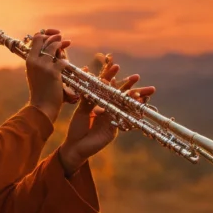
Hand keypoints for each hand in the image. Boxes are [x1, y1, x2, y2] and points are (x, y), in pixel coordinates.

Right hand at [24, 28, 71, 123]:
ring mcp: (43, 66)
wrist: (41, 106)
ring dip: (62, 44)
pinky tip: (67, 66)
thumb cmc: (40, 92)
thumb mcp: (36, 74)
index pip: (35, 39)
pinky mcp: (53, 72)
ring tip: (67, 43)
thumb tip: (54, 51)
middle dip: (54, 36)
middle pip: (44, 39)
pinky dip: (67, 62)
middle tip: (62, 37)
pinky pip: (63, 61)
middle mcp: (34, 61)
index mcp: (29, 60)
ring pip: (54, 46)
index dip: (45, 34)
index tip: (52, 35)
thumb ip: (41, 62)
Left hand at [59, 55, 154, 173]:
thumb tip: (89, 76)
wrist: (74, 146)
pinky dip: (125, 112)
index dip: (111, 77)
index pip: (107, 87)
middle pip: (121, 95)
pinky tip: (131, 107)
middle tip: (137, 77)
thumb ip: (88, 96)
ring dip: (131, 99)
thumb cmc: (77, 128)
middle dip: (130, 87)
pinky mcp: (114, 130)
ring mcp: (113, 119)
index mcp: (101, 103)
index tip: (116, 66)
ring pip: (124, 107)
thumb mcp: (82, 109)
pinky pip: (121, 119)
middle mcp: (109, 110)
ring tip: (138, 92)